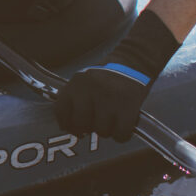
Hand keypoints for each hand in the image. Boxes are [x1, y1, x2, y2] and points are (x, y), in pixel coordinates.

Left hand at [53, 9, 180, 141]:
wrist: (135, 60)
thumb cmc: (108, 76)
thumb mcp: (85, 81)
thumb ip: (75, 99)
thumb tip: (67, 127)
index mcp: (76, 83)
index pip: (60, 110)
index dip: (66, 124)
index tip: (73, 128)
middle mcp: (90, 89)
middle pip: (80, 124)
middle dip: (87, 129)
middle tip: (95, 125)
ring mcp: (109, 97)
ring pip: (102, 131)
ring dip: (107, 131)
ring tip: (112, 121)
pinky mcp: (128, 105)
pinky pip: (121, 134)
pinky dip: (122, 135)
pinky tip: (123, 127)